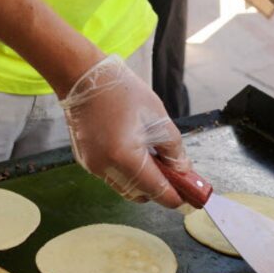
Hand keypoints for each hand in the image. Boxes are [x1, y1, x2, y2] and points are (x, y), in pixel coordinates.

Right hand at [60, 55, 189, 207]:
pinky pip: (110, 175)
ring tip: (152, 157)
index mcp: (125, 157)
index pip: (156, 191)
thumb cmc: (123, 91)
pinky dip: (125, 171)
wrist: (83, 76)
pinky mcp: (84, 160)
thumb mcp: (158, 117)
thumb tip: (184, 172)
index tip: (190, 196)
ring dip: (141, 181)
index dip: (175, 196)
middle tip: (173, 173)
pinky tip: (132, 150)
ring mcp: (91, 166)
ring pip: (123, 187)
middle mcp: (105, 168)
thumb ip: (174, 150)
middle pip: (138, 194)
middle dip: (157, 189)